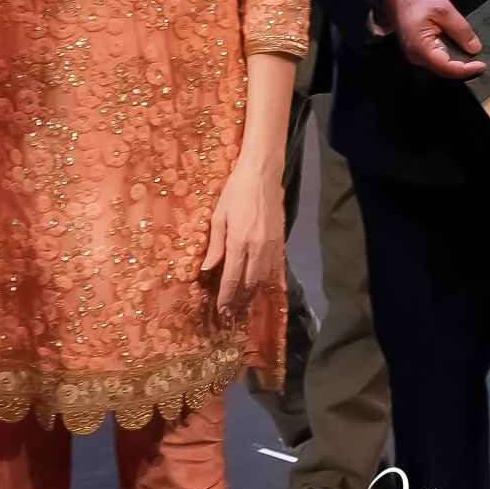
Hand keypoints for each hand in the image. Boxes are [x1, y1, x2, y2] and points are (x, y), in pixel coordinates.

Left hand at [201, 159, 283, 319]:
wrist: (262, 174)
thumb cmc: (235, 192)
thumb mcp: (218, 216)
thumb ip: (215, 245)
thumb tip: (207, 270)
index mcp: (239, 241)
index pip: (232, 277)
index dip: (226, 297)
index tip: (221, 310)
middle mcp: (258, 247)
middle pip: (250, 282)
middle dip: (240, 300)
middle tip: (232, 314)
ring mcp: (273, 245)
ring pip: (265, 278)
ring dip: (256, 294)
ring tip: (247, 307)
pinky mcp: (281, 240)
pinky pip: (279, 267)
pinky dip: (275, 281)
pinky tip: (274, 292)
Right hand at [382, 0, 485, 79]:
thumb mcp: (444, 10)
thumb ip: (460, 30)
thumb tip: (474, 47)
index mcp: (421, 48)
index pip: (447, 68)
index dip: (466, 70)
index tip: (482, 65)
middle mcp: (417, 56)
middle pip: (444, 70)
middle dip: (464, 68)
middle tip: (482, 60)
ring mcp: (417, 54)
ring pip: (441, 66)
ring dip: (458, 62)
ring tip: (474, 56)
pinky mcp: (419, 49)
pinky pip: (437, 58)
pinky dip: (450, 56)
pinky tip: (461, 49)